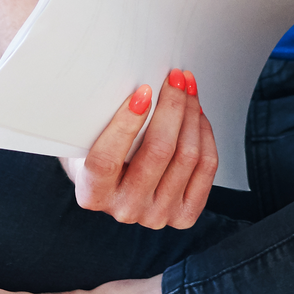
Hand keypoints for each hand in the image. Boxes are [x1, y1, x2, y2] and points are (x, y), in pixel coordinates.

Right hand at [61, 69, 216, 228]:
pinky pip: (205, 168)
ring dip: (191, 115)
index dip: (126, 122)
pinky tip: (198, 117)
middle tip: (175, 79)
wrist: (113, 186)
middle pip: (158, 152)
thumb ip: (102, 120)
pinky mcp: (184, 215)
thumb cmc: (98, 152)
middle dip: (172, 106)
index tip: (143, 91)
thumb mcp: (88, 137)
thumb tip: (138, 87)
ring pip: (187, 156)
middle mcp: (125, 209)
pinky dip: (205, 136)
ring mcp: (156, 215)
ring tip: (188, 91)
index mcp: (92, 194)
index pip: (106, 159)